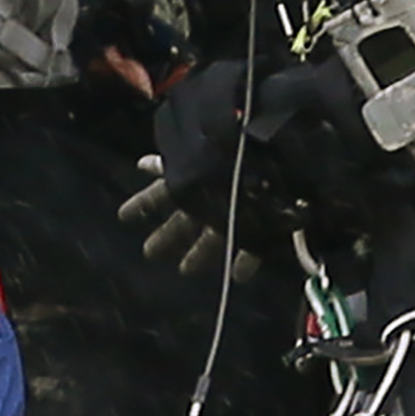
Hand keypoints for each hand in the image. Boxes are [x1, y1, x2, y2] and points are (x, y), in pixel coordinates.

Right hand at [118, 67, 262, 278]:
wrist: (292, 140)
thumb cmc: (243, 142)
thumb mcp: (197, 149)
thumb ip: (170, 162)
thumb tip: (142, 164)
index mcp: (197, 171)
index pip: (162, 190)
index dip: (143, 205)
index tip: (122, 217)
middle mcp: (216, 189)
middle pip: (187, 215)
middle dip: (169, 234)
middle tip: (150, 252)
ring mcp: (240, 205)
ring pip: (215, 233)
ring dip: (201, 252)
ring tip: (185, 270)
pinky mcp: (266, 220)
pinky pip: (254, 243)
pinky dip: (246, 258)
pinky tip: (239, 275)